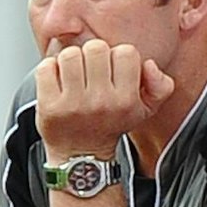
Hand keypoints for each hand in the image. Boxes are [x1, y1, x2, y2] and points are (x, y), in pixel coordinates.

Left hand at [34, 38, 175, 160]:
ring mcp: (73, 104)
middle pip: (96, 48)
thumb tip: (149, 64)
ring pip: (69, 54)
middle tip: (90, 73)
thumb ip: (160, 86)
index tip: (112, 72)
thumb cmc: (111, 126)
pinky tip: (57, 83)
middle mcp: (101, 102)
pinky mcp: (49, 106)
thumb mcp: (145, 111)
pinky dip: (49, 70)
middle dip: (92, 56)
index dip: (117, 57)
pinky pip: (46, 67)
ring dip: (70, 61)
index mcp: (126, 100)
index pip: (125, 52)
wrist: (82, 158)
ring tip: (74, 77)